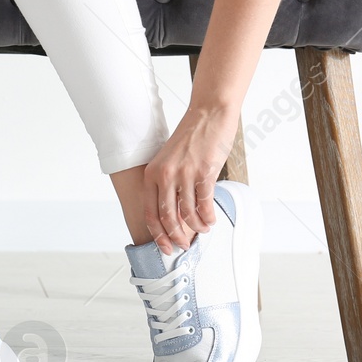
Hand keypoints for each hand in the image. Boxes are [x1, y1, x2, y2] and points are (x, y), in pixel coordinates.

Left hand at [142, 105, 239, 253]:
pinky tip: (211, 220)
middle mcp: (165, 175)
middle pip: (167, 218)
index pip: (150, 212)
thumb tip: (172, 213)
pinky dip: (208, 217)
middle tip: (184, 246)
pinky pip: (204, 205)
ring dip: (197, 227)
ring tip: (203, 229)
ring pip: (188, 214)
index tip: (164, 247)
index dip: (157, 234)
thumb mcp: (168, 160)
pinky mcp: (204, 173)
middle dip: (176, 237)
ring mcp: (184, 174)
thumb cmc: (190, 138)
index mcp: (152, 173)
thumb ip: (167, 183)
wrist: (208, 114)